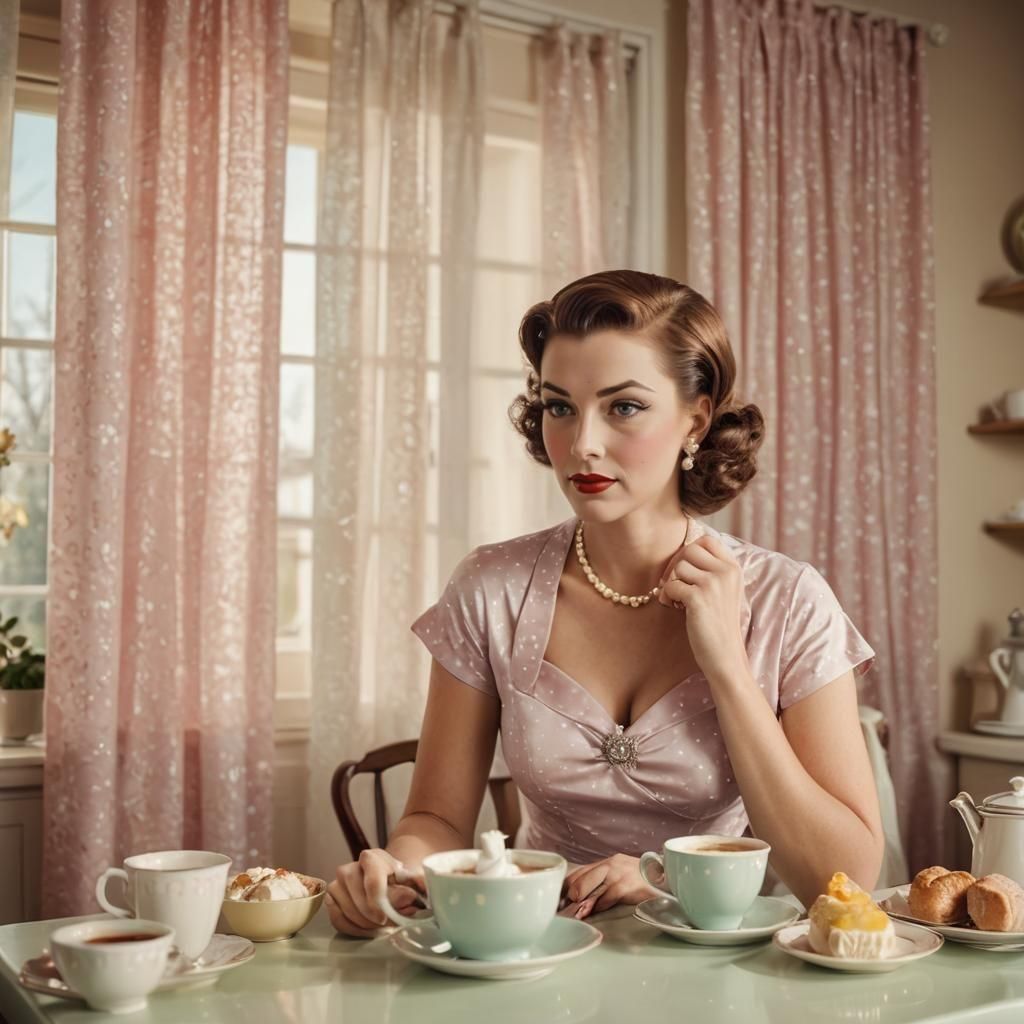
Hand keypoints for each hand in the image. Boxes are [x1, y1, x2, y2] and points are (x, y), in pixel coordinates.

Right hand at [326, 849, 424, 937]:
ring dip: (366, 925)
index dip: (379, 903)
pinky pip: (338, 921)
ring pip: (348, 912)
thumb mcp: (414, 879)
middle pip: (358, 899)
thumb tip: (409, 896)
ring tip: (382, 925)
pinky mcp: (331, 899)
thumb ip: (417, 885)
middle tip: (388, 924)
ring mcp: (337, 883)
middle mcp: (350, 868)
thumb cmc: (401, 881)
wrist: (388, 881)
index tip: (385, 918)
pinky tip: (369, 929)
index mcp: (372, 858)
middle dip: (374, 918)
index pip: (372, 881)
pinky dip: (354, 930)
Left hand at [562, 854, 660, 916]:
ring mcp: (617, 873)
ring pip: (588, 886)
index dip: (564, 887)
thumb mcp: (621, 876)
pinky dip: (597, 907)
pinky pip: (606, 897)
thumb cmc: (643, 881)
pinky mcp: (626, 885)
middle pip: (579, 878)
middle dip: (568, 896)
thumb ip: (604, 883)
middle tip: (562, 910)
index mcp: (607, 862)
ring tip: (573, 914)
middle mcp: (610, 864)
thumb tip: (581, 899)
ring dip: (579, 904)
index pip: (577, 872)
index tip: (557, 901)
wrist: (668, 877)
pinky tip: (591, 914)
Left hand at [658, 534, 747, 681]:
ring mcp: (713, 584)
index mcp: (734, 568)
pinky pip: (671, 585)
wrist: (725, 656)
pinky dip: (666, 596)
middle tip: (676, 585)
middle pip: (689, 550)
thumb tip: (682, 552)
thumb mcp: (724, 591)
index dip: (690, 551)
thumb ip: (711, 570)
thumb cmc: (719, 624)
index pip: (707, 540)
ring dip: (671, 583)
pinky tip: (674, 607)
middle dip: (676, 566)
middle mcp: (726, 572)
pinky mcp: (698, 598)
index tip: (686, 570)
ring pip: (678, 567)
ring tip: (677, 600)